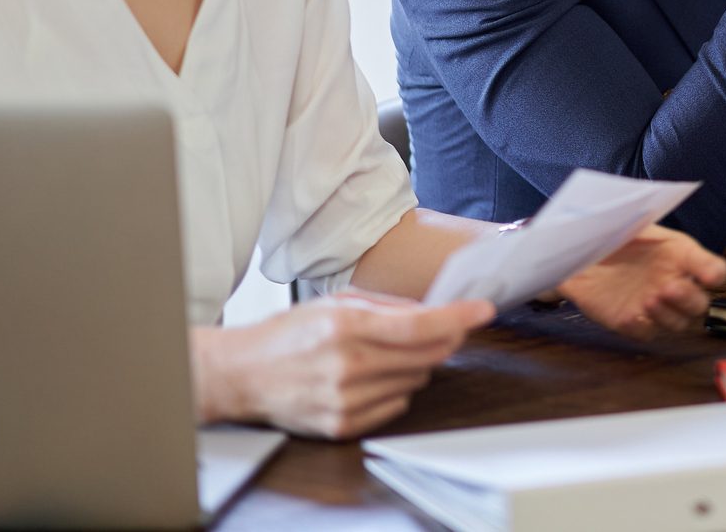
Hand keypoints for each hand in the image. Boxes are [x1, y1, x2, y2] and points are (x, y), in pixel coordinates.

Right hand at [190, 293, 493, 439]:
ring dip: (415, 363)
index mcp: (347, 328)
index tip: (483, 310)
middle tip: (437, 328)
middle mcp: (348, 366)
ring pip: (416, 380)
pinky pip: (397, 404)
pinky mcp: (342, 424)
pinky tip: (372, 376)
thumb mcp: (337, 302)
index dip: (458, 317)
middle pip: (426, 355)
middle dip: (441, 339)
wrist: (242, 374)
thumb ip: (389, 306)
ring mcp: (345, 400)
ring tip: (383, 353)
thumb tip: (434, 310)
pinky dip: (396, 388)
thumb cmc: (290, 333)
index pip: (421, 325)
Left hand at [556, 225, 725, 339]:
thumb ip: (645, 217)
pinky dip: (643, 327)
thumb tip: (655, 203)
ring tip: (649, 299)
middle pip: (699, 304)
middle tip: (669, 287)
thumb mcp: (632, 220)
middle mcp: (674, 282)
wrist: (578, 253)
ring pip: (678, 323)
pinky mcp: (632, 322)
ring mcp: (655, 306)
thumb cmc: (612, 232)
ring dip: (668, 315)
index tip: (710, 276)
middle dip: (689, 299)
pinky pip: (646, 333)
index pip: (713, 269)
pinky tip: (632, 316)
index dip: (715, 272)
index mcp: (681, 254)